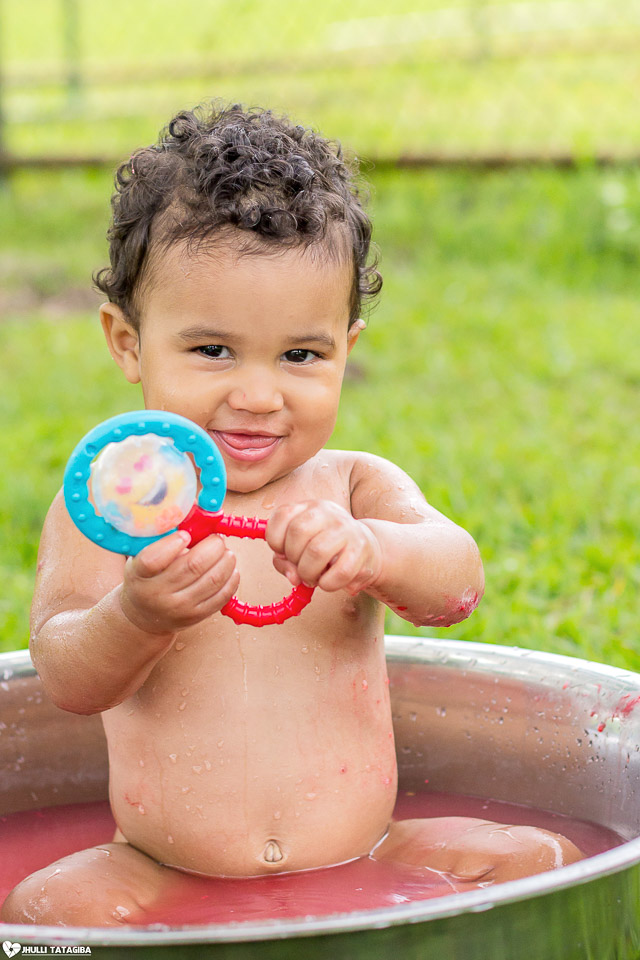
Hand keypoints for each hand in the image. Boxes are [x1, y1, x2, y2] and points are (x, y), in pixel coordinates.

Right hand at [119, 531, 239, 633]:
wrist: (145, 615)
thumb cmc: (147, 577)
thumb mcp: (142, 556)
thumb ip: (163, 537)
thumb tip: (195, 512)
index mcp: (139, 574)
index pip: (153, 559)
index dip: (173, 543)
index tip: (185, 535)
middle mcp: (157, 594)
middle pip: (193, 566)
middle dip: (212, 546)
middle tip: (216, 539)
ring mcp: (178, 608)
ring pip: (213, 579)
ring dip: (226, 559)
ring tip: (225, 551)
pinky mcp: (196, 616)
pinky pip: (222, 595)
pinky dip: (231, 577)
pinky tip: (229, 567)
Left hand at [266, 500, 382, 594]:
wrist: (367, 549)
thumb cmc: (327, 549)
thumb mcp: (300, 548)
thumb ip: (285, 561)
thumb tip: (293, 576)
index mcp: (309, 507)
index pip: (282, 515)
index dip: (275, 541)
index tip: (282, 553)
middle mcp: (327, 512)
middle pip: (297, 532)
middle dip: (293, 558)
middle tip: (300, 569)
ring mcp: (346, 528)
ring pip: (316, 552)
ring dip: (309, 573)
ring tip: (313, 577)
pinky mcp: (361, 548)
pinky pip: (339, 572)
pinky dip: (328, 584)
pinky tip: (328, 582)